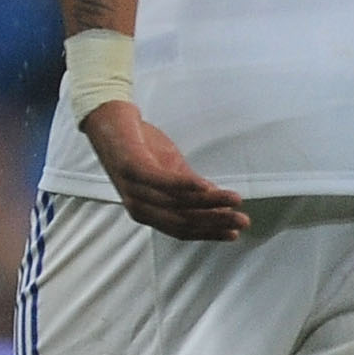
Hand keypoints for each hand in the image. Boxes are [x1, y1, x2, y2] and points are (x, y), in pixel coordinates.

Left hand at [79, 101, 247, 240]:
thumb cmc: (141, 147)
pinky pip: (161, 182)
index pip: (180, 230)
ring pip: (176, 203)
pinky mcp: (132, 168)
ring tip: (235, 200)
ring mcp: (133, 188)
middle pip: (181, 221)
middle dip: (215, 222)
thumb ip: (190, 188)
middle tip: (242, 221)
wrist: (111, 120)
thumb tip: (217, 203)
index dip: (208, 233)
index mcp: (146, 211)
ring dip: (209, 203)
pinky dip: (186, 185)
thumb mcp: (170, 170)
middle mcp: (137, 206)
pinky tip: (207, 186)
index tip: (234, 234)